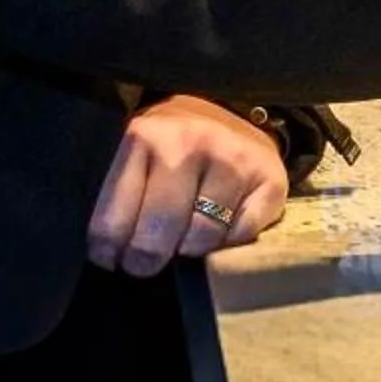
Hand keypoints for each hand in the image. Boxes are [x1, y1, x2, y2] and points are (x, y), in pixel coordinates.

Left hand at [88, 96, 287, 277]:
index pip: (113, 222)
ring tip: (182, 241)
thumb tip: (109, 255)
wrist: (228, 117)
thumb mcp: (134, 158)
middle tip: (145, 264)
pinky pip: (241, 236)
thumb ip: (119, 198)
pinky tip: (219, 229)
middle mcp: (190, 144)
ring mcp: (234, 160)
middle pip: (159, 232)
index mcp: (144, 138)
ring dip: (190, 250)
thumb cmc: (169, 148)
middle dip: (147, 260)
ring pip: (202, 238)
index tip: (113, 260)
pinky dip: (228, 243)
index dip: (109, 254)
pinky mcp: (271, 178)